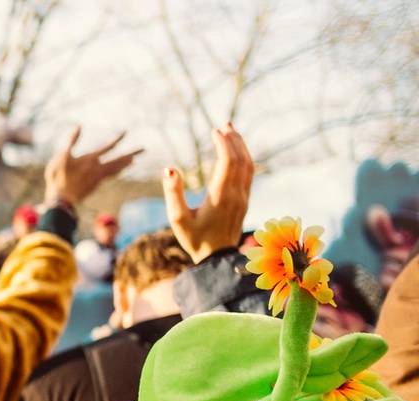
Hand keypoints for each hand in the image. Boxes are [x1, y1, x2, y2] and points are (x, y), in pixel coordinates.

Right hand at [43, 126, 141, 206]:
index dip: (116, 139)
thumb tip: (78, 126)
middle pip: (118, 160)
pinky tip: (119, 170)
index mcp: (90, 160)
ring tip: (133, 160)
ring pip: (115, 169)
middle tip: (143, 149)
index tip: (125, 132)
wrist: (62, 200)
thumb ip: (71, 141)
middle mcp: (97, 168)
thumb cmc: (59, 177)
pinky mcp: (95, 185)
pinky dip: (117, 171)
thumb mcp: (62, 156)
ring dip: (125, 163)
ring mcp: (98, 178)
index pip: (107, 147)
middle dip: (131, 154)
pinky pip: (110, 175)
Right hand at [163, 122, 252, 262]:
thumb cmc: (194, 239)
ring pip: (248, 165)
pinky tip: (236, 152)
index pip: (228, 162)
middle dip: (234, 139)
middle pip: (241, 159)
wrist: (216, 258)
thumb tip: (169, 169)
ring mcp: (243, 198)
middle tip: (223, 124)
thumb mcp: (177, 219)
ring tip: (231, 132)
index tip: (214, 131)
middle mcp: (236, 195)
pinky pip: (248, 173)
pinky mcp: (244, 200)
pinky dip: (244, 157)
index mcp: (221, 197)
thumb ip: (173, 194)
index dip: (223, 143)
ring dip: (241, 146)